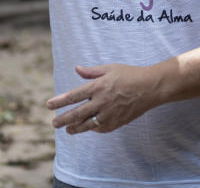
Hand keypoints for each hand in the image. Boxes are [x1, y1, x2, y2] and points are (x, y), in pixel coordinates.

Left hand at [46, 63, 161, 134]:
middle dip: (63, 119)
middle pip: (77, 113)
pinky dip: (92, 128)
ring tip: (67, 130)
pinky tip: (87, 127)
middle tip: (54, 123)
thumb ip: (91, 71)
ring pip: (87, 125)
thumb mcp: (110, 68)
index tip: (49, 105)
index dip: (60, 101)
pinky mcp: (117, 122)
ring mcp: (109, 113)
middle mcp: (102, 101)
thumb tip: (76, 69)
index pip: (74, 96)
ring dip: (75, 128)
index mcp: (98, 86)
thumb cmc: (130, 74)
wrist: (150, 87)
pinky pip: (100, 128)